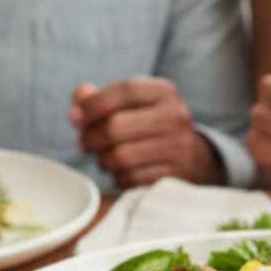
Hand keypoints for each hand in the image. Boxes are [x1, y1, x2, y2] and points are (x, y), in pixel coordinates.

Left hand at [69, 78, 221, 188]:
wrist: (194, 160)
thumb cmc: (150, 128)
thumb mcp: (131, 106)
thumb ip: (99, 99)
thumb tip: (78, 103)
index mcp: (165, 92)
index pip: (123, 91)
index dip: (92, 104)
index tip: (76, 118)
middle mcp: (176, 116)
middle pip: (114, 126)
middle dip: (90, 137)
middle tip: (84, 143)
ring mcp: (179, 147)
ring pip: (119, 156)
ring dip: (103, 160)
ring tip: (104, 158)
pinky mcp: (176, 176)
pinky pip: (130, 179)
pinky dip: (118, 178)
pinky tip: (122, 172)